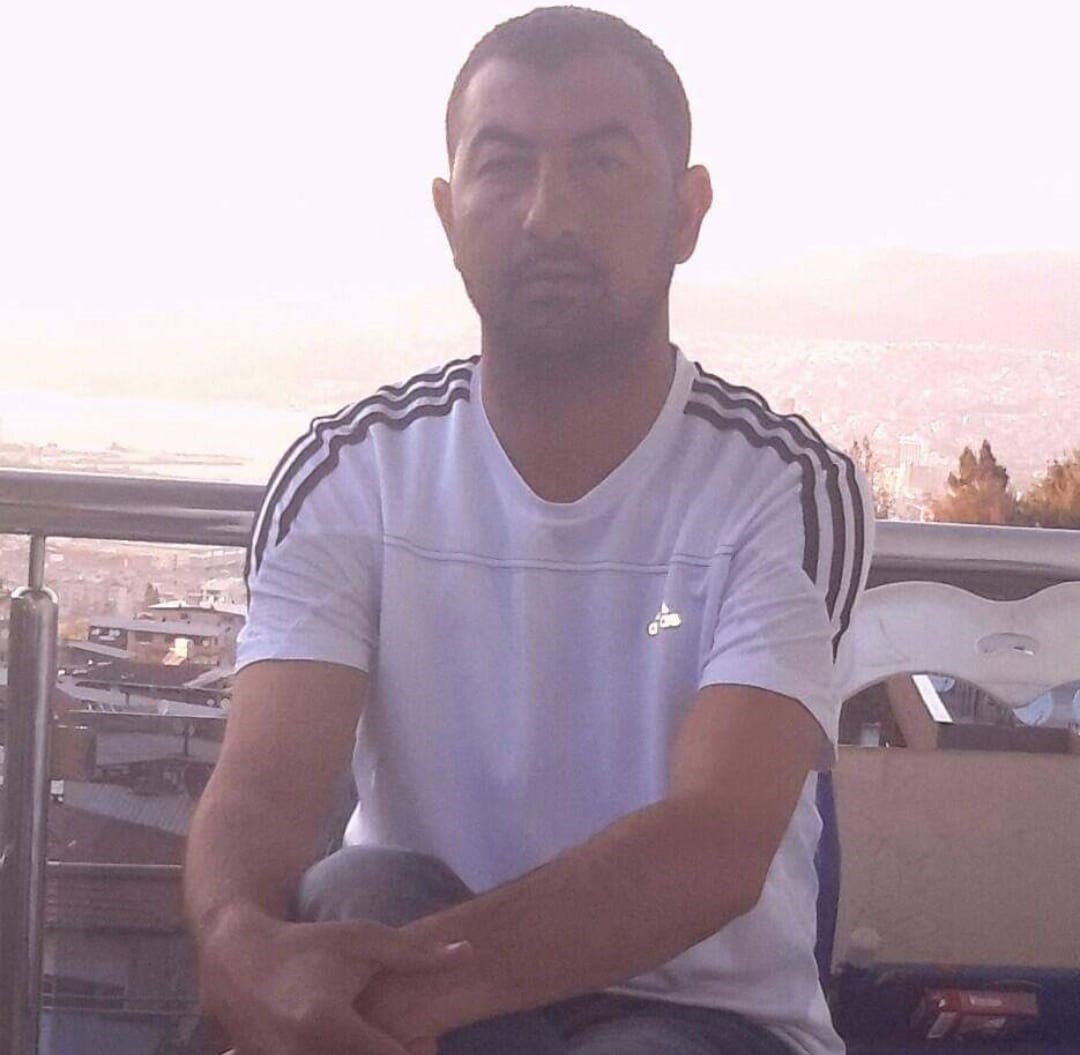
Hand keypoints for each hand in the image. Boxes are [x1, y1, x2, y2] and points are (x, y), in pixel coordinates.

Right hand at [199, 902, 465, 1054]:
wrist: (238, 961)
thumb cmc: (309, 946)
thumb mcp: (363, 941)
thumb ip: (416, 955)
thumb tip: (470, 953)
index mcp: (327, 1023)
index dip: (416, 1052)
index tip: (427, 1039)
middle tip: (415, 1041)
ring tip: (382, 1038)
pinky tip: (350, 1044)